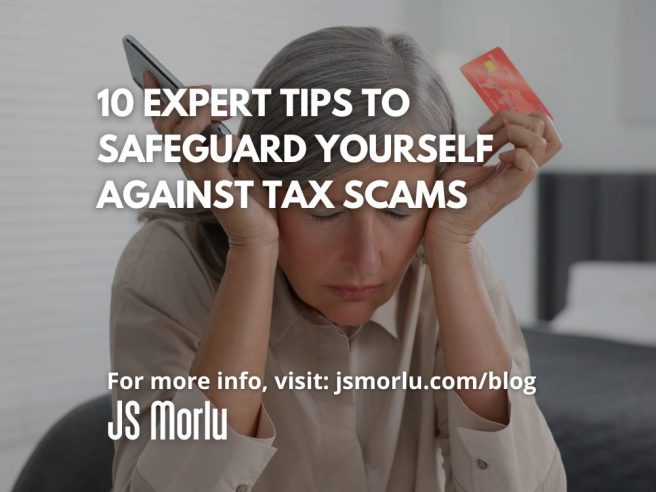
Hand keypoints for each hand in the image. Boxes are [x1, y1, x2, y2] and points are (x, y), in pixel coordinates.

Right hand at [143, 71, 278, 248]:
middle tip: (212, 93)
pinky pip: (213, 155)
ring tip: (226, 110)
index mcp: (192, 158)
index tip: (150, 74)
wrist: (259, 233)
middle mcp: (190, 167)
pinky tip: (243, 148)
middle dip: (184, 99)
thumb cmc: (251, 197)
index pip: (164, 125)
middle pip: (167, 125)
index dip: (155, 100)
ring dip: (202, 114)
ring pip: (182, 136)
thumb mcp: (238, 160)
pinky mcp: (216, 188)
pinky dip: (229, 143)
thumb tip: (222, 110)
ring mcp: (200, 178)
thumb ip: (225, 139)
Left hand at [424, 110, 561, 246]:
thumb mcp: (469, 158)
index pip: (542, 130)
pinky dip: (514, 153)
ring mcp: (519, 179)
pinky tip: (497, 160)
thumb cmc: (452, 193)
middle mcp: (522, 169)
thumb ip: (487, 142)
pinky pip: (529, 163)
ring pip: (542, 143)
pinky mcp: (511, 189)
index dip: (520, 116)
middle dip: (519, 118)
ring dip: (514, 132)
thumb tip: (500, 123)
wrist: (442, 220)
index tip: (488, 128)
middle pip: (548, 131)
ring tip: (489, 143)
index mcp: (515, 162)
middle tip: (489, 132)